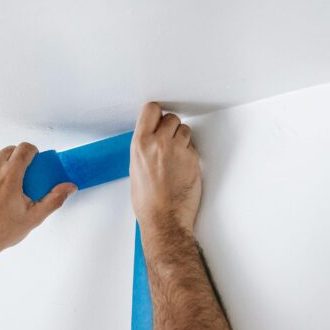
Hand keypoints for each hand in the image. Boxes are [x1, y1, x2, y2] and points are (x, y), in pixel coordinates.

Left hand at [0, 141, 76, 281]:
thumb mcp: (33, 217)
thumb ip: (53, 199)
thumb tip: (68, 187)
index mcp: (10, 175)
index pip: (25, 148)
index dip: (32, 153)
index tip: (33, 162)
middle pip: (10, 150)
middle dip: (18, 160)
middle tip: (19, 177)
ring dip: (1, 161)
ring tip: (2, 180)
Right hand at [130, 102, 201, 233]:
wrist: (164, 220)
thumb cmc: (148, 203)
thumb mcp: (135, 170)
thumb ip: (144, 148)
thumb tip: (151, 137)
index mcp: (141, 144)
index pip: (152, 109)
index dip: (157, 114)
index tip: (158, 119)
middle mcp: (159, 143)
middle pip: (171, 118)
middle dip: (170, 128)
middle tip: (167, 143)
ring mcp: (178, 150)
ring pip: (184, 130)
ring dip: (181, 139)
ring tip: (174, 157)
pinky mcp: (193, 159)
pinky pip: (192, 147)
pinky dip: (188, 154)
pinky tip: (181, 168)